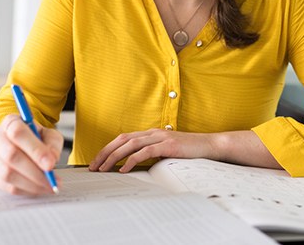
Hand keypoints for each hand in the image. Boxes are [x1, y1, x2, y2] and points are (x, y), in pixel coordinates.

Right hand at [0, 114, 63, 194]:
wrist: (18, 143)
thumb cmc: (34, 138)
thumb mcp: (48, 134)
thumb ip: (52, 144)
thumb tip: (51, 159)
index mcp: (10, 122)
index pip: (18, 133)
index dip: (35, 150)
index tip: (50, 164)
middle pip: (11, 156)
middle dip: (35, 172)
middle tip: (52, 181)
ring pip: (8, 174)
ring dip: (31, 184)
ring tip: (48, 186)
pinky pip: (6, 186)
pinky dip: (25, 190)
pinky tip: (37, 188)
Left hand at [88, 128, 217, 172]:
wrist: (210, 145)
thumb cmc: (189, 151)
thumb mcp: (167, 152)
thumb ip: (152, 155)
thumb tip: (135, 167)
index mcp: (150, 134)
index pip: (123, 139)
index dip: (108, 148)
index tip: (97, 161)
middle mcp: (152, 133)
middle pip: (122, 140)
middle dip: (105, 152)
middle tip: (93, 166)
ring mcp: (160, 138)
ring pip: (130, 145)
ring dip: (114, 157)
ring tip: (103, 168)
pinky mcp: (167, 145)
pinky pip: (145, 152)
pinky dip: (132, 160)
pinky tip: (124, 169)